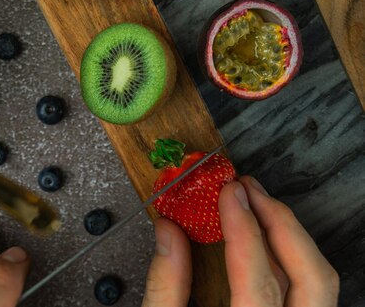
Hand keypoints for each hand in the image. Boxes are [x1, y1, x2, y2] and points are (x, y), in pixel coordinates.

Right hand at [142, 176, 339, 306]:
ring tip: (256, 207)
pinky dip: (289, 258)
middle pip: (312, 276)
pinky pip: (310, 294)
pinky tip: (264, 243)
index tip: (229, 194)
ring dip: (289, 236)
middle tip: (248, 191)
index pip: (258, 278)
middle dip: (280, 222)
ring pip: (321, 283)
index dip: (243, 227)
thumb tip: (169, 232)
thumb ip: (165, 284)